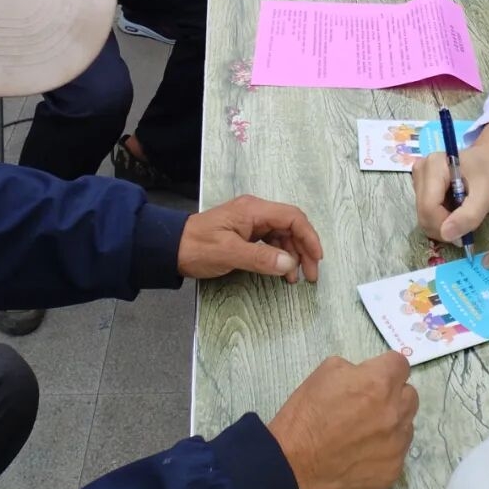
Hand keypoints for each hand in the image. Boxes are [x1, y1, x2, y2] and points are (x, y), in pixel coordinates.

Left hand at [177, 194, 322, 283]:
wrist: (171, 248)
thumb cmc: (198, 247)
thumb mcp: (229, 254)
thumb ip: (261, 259)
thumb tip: (290, 265)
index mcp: (254, 210)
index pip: (292, 217)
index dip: (309, 236)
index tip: (317, 258)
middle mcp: (255, 212)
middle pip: (291, 225)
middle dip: (304, 249)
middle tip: (311, 275)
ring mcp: (251, 222)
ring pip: (283, 235)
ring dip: (293, 255)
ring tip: (297, 279)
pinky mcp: (246, 233)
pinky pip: (271, 242)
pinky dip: (280, 256)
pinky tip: (282, 272)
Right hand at [268, 352, 416, 488]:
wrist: (292, 466)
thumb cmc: (305, 415)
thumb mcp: (325, 372)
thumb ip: (356, 369)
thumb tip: (368, 375)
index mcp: (379, 383)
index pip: (400, 364)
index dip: (386, 367)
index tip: (376, 375)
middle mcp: (394, 412)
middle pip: (410, 394)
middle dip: (394, 393)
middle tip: (371, 402)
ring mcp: (396, 445)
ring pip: (406, 424)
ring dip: (392, 422)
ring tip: (365, 430)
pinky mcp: (392, 471)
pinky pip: (398, 452)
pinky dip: (385, 449)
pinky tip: (362, 452)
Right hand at [411, 121, 488, 243]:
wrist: (488, 160)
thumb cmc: (488, 175)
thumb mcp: (485, 197)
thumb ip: (468, 216)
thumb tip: (446, 235)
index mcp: (434, 167)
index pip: (429, 207)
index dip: (444, 226)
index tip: (464, 231)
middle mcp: (421, 169)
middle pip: (423, 213)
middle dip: (443, 228)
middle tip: (464, 226)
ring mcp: (418, 177)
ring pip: (423, 215)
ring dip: (442, 224)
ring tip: (461, 214)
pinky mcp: (419, 184)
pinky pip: (425, 211)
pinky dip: (439, 218)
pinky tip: (453, 210)